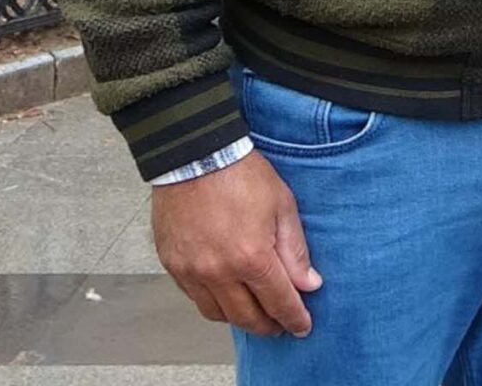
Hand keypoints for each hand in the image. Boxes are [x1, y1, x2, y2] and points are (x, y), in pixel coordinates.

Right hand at [152, 151, 321, 337]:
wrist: (194, 154)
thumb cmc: (241, 174)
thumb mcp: (282, 206)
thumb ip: (295, 251)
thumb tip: (309, 284)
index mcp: (251, 258)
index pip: (279, 303)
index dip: (294, 319)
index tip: (302, 327)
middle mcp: (218, 272)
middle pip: (247, 317)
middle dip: (269, 326)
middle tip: (280, 326)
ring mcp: (191, 271)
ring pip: (218, 314)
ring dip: (239, 318)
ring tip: (254, 313)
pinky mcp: (172, 265)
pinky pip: (194, 297)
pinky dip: (213, 302)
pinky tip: (226, 294)